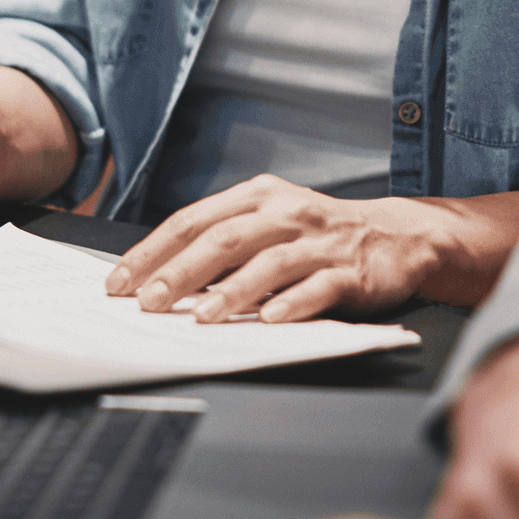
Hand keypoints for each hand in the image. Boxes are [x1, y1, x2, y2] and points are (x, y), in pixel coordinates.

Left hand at [104, 176, 457, 323]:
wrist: (398, 236)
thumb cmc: (319, 237)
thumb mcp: (268, 225)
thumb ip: (222, 245)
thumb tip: (160, 279)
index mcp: (256, 197)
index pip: (192, 221)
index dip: (153, 252)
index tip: (120, 283)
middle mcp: (285, 212)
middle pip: (224, 239)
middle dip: (182, 272)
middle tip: (151, 302)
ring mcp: (319, 241)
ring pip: (269, 263)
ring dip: (233, 292)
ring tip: (204, 318)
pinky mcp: (351, 270)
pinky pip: (318, 287)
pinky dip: (293, 304)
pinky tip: (271, 321)